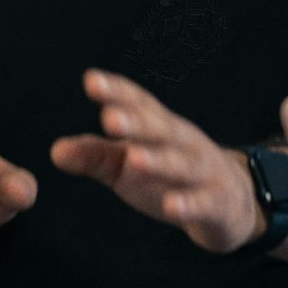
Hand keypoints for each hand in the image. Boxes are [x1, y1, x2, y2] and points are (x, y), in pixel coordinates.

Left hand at [50, 69, 261, 252]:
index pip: (138, 104)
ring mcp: (203, 172)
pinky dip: (189, 204)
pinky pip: (203, 203)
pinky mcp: (217, 204)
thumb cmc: (169, 175)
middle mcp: (182, 142)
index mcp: (159, 128)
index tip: (91, 81)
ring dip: (159, 160)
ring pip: (181, 164)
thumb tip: (55, 151)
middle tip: (109, 118)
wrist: (231, 202)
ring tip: (135, 158)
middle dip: (136, 123)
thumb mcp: (128, 165)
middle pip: (159, 129)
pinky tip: (172, 207)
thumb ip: (95, 156)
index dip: (117, 92)